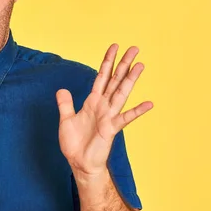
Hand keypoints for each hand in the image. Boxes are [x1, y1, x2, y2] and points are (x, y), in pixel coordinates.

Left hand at [56, 44, 152, 176]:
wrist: (79, 163)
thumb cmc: (74, 144)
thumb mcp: (65, 120)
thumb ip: (65, 104)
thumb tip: (61, 89)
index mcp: (93, 102)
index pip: (101, 77)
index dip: (107, 62)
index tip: (115, 47)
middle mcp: (103, 106)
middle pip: (115, 80)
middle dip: (124, 64)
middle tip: (134, 48)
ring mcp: (109, 116)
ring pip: (121, 93)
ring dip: (130, 79)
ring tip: (141, 65)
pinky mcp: (111, 129)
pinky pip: (125, 118)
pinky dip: (137, 111)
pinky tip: (149, 103)